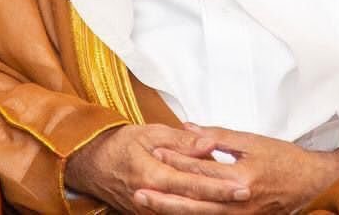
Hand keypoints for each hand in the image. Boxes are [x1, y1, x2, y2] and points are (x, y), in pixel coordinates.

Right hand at [64, 124, 252, 212]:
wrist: (90, 164)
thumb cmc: (118, 144)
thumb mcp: (148, 133)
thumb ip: (181, 141)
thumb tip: (209, 143)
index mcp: (152, 175)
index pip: (193, 183)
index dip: (219, 186)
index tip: (242, 185)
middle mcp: (151, 198)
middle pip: (194, 205)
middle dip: (222, 201)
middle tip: (247, 195)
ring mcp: (148, 211)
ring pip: (185, 214)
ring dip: (211, 208)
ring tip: (235, 201)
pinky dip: (194, 211)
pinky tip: (212, 206)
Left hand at [135, 124, 338, 213]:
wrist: (315, 184)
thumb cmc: (286, 160)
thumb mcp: (253, 141)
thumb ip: (219, 136)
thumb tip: (188, 129)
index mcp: (241, 178)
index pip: (201, 168)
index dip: (176, 160)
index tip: (154, 153)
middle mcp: (239, 202)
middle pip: (194, 201)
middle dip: (164, 196)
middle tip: (138, 190)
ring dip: (173, 211)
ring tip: (148, 204)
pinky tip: (175, 212)